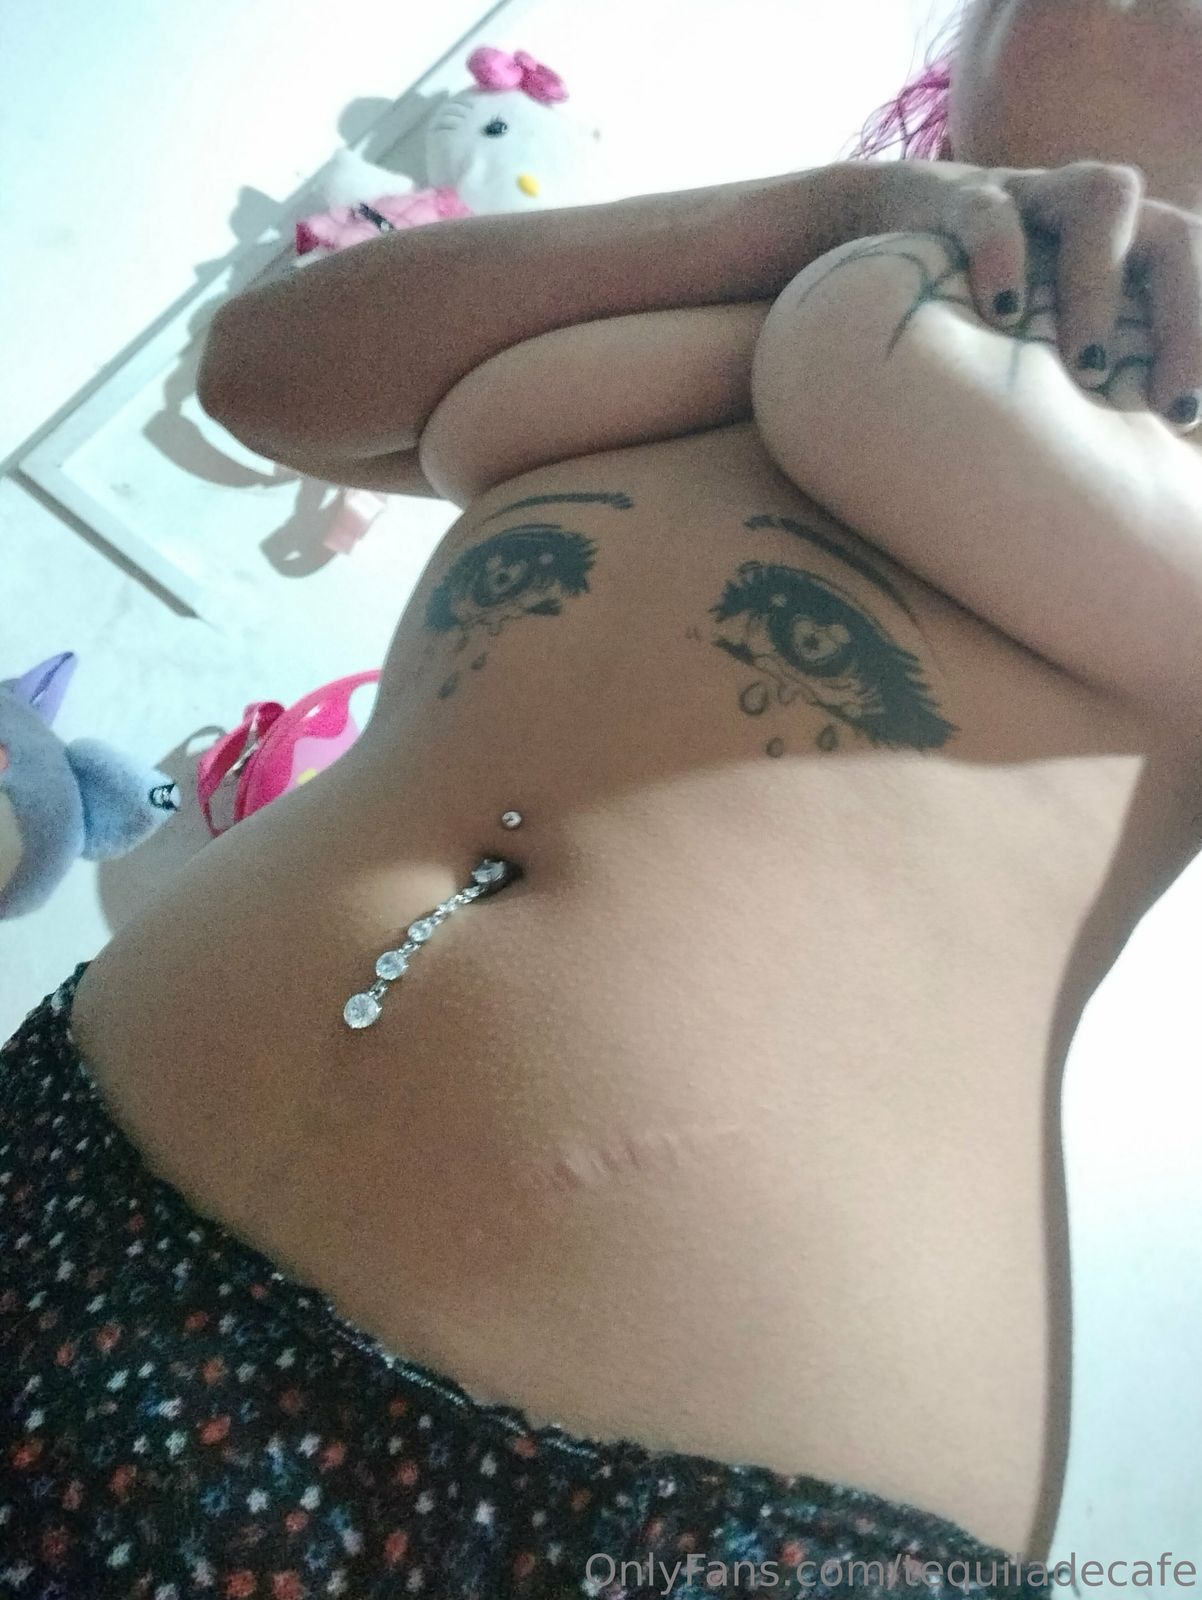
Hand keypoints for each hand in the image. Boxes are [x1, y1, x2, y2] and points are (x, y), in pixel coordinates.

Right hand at [862, 157, 1201, 429]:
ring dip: (1102, 282)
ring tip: (1084, 366)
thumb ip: (1096, 388)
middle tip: (1167, 404)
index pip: (1200, 274)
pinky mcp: (962, 199)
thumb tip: (1142, 469)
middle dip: (1186, 318)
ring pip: (1104, 198)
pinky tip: (1000, 314)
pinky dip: (1001, 257)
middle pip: (1179, 237)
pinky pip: (991, 212)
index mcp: (1133, 255)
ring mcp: (1037, 198)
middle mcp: (1101, 220)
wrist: (893, 227)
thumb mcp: (1048, 352)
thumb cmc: (988, 316)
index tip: (1186, 417)